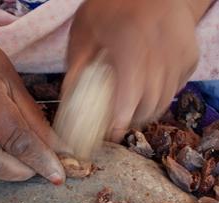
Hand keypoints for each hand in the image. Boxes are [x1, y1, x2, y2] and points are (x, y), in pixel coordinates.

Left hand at [66, 0, 200, 141]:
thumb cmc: (112, 4)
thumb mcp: (84, 29)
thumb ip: (77, 64)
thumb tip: (68, 98)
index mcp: (131, 41)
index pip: (130, 93)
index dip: (121, 119)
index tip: (112, 134)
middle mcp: (161, 49)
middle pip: (151, 101)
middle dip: (135, 119)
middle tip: (120, 123)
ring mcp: (180, 51)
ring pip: (168, 98)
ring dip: (150, 111)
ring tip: (133, 111)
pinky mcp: (191, 53)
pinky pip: (178, 87)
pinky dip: (164, 96)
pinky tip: (149, 92)